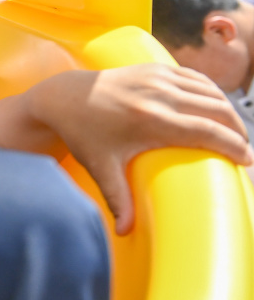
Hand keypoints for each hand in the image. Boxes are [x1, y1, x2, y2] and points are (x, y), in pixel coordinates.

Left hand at [34, 64, 253, 234]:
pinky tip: (215, 108)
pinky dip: (211, 92)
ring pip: (210, 91)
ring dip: (226, 110)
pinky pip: (195, 78)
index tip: (247, 160)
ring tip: (233, 132)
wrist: (64, 96)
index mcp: (150, 120)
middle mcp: (158, 95)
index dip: (234, 145)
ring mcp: (157, 77)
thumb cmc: (83, 133)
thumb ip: (117, 198)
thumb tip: (124, 232)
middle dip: (237, 129)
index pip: (207, 131)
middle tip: (244, 149)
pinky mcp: (154, 67)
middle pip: (217, 109)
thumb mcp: (100, 166)